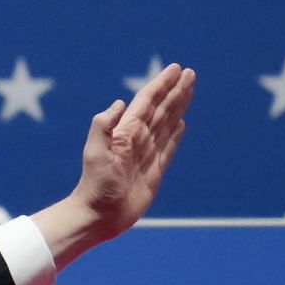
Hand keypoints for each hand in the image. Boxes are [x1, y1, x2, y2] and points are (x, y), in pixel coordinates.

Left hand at [32, 62, 195, 267]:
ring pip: (167, 124)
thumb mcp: (94, 152)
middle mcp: (137, 140)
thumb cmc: (95, 185)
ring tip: (189, 89)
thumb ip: (103, 126)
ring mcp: (146, 155)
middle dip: (175, 91)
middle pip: (161, 109)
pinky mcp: (154, 171)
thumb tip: (119, 104)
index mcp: (125, 132)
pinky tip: (181, 123)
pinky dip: (175, 134)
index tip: (176, 69)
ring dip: (178, 106)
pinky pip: (168, 147)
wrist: (98, 215)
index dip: (161, 85)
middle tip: (190, 73)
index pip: (147, 102)